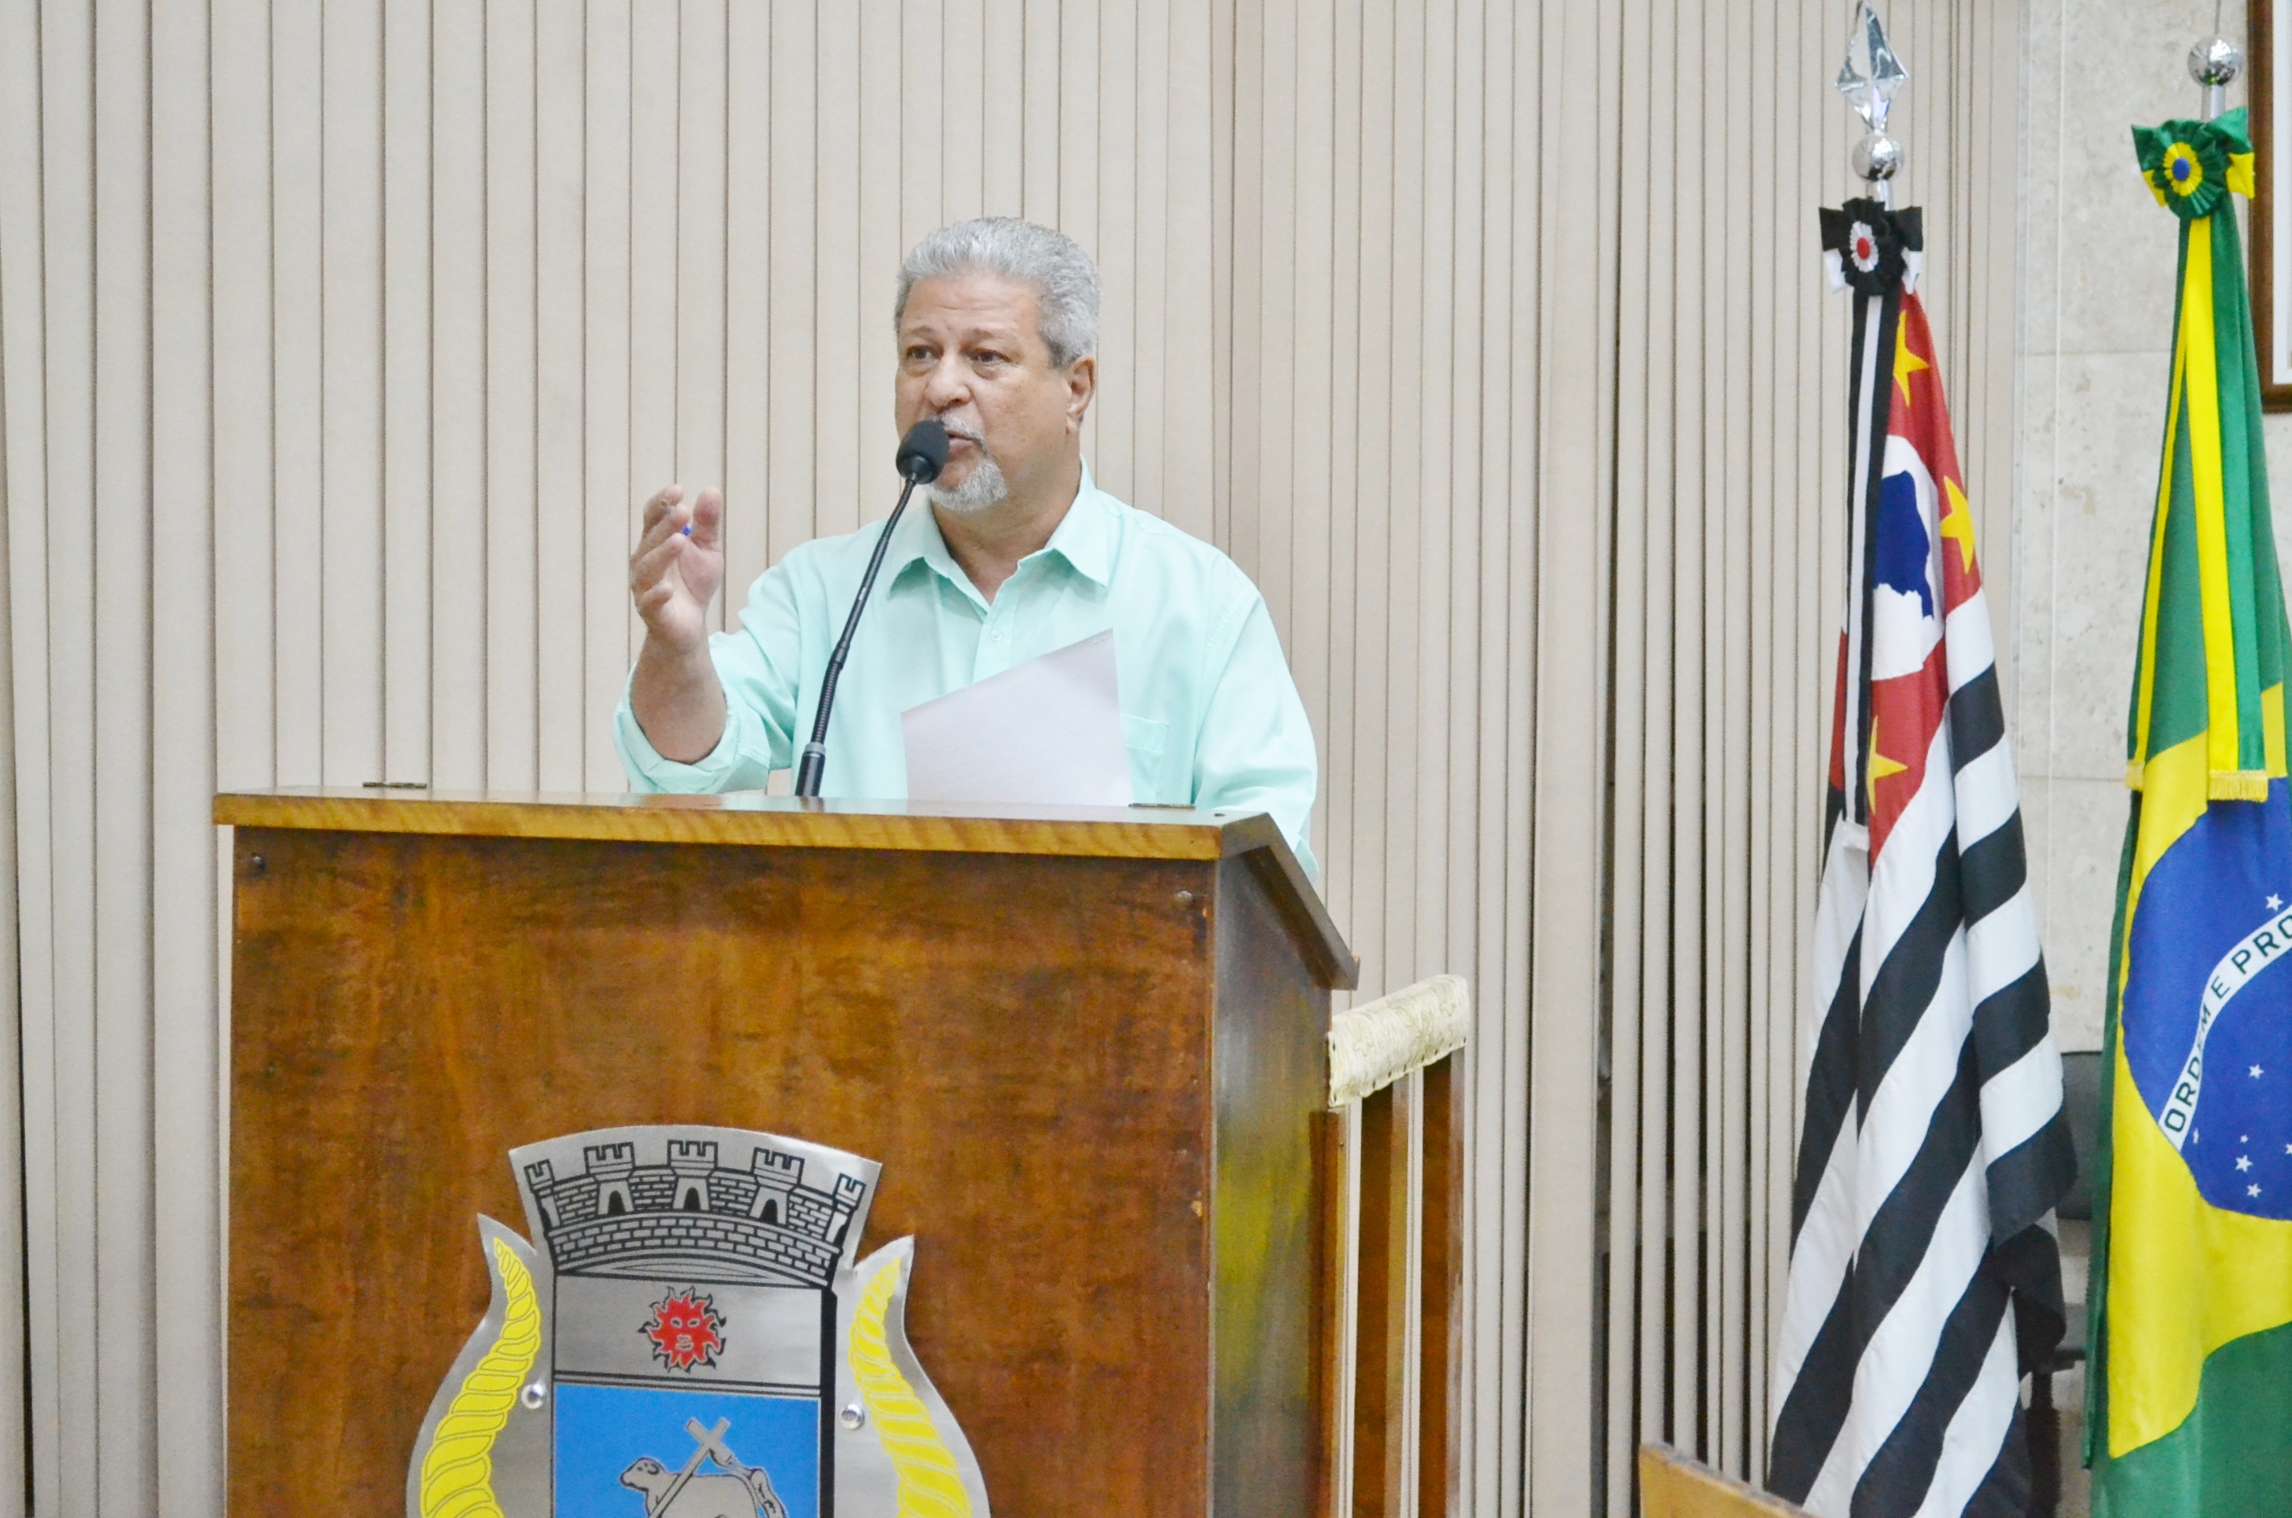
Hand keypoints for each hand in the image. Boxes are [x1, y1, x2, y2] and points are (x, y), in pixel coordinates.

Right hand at [628, 485, 724, 654]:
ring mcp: (644, 586)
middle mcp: (644, 560)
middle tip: (683, 511)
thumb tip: (711, 490)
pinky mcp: (651, 610)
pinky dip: (657, 594)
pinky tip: (668, 588)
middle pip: (651, 539)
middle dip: (665, 524)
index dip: (662, 503)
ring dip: (662, 553)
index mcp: (655, 542)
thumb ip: (707, 523)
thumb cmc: (693, 583)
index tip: (678, 490)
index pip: (652, 517)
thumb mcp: (707, 549)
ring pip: (649, 567)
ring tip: (679, 541)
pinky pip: (650, 601)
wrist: (690, 624)